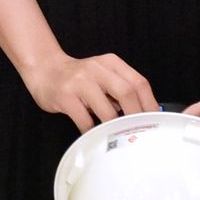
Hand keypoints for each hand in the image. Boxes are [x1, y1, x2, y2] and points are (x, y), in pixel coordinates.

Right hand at [23, 49, 157, 132]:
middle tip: (139, 132)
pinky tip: (95, 135)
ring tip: (118, 137)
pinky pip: (85, 120)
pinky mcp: (65, 96)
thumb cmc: (78, 77)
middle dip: (136, 116)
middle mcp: (96, 69)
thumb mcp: (102, 74)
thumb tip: (144, 113)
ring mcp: (80, 82)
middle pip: (126, 92)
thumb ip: (120, 88)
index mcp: (111, 63)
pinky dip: (93, 131)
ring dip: (115, 127)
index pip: (138, 82)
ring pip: (107, 110)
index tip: (154, 121)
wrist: (45, 70)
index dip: (150, 104)